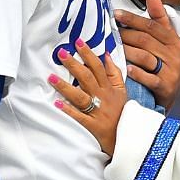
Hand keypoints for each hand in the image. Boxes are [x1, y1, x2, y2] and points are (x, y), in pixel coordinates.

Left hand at [50, 41, 124, 155]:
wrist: (128, 138)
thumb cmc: (122, 113)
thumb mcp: (122, 91)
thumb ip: (114, 73)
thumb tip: (107, 55)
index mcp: (110, 88)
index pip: (98, 67)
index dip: (88, 54)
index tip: (78, 42)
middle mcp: (103, 97)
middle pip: (87, 78)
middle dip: (74, 65)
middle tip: (61, 53)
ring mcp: (98, 111)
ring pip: (80, 96)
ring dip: (65, 87)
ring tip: (51, 77)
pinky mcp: (93, 125)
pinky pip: (80, 117)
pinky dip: (69, 111)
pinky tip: (57, 103)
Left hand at [117, 0, 179, 105]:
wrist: (173, 94)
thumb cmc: (167, 66)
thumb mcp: (168, 42)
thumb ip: (159, 20)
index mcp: (176, 42)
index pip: (152, 26)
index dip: (133, 19)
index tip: (116, 14)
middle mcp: (176, 55)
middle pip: (146, 40)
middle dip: (126, 35)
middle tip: (110, 32)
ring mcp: (172, 71)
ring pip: (145, 57)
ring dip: (127, 52)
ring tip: (113, 48)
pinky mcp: (166, 87)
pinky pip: (149, 78)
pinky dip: (137, 73)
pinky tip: (126, 69)